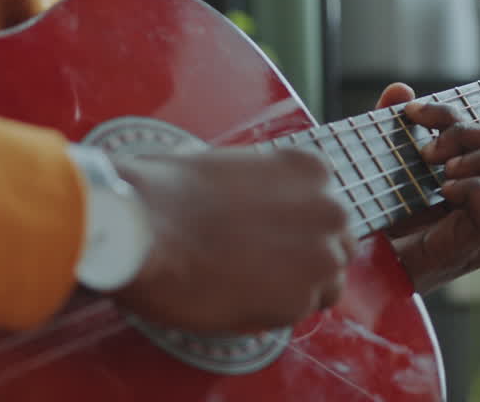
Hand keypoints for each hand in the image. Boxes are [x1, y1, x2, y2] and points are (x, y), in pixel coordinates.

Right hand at [109, 147, 353, 333]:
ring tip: (246, 283)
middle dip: (306, 257)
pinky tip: (234, 296)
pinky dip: (269, 311)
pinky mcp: (298, 302)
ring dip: (293, 287)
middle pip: (337, 246)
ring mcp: (320, 259)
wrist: (143, 225)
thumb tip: (256, 208)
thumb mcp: (228, 166)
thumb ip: (261, 187)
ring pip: (325, 285)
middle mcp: (328, 211)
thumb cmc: (168, 190)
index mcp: (311, 170)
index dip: (299, 226)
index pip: (326, 207)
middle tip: (262, 264)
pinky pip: (295, 313)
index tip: (274, 234)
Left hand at [377, 83, 479, 292]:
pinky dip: (471, 191)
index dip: (454, 112)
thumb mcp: (392, 163)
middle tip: (428, 149)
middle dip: (472, 132)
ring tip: (441, 169)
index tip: (413, 113)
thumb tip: (400, 90)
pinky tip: (442, 192)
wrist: (368, 264)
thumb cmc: (388, 217)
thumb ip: (399, 128)